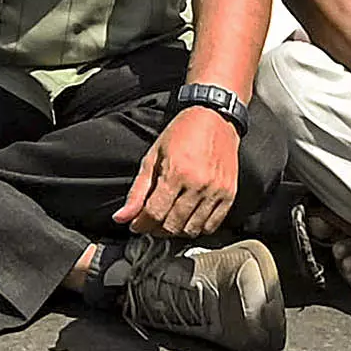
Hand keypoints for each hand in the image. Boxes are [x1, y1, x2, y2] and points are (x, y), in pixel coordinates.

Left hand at [117, 94, 241, 238]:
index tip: (136, 225)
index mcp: (177, 172)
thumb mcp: (153, 156)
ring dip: (176, 231)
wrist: (215, 119)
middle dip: (156, 229)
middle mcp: (199, 184)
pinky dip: (197, 228)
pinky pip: (212, 225)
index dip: (141, 224)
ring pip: (192, 229)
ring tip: (168, 221)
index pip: (155, 213)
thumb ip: (137, 191)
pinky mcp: (230, 195)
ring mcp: (217, 191)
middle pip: (172, 225)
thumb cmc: (182, 133)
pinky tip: (187, 219)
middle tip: (150, 223)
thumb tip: (121, 218)